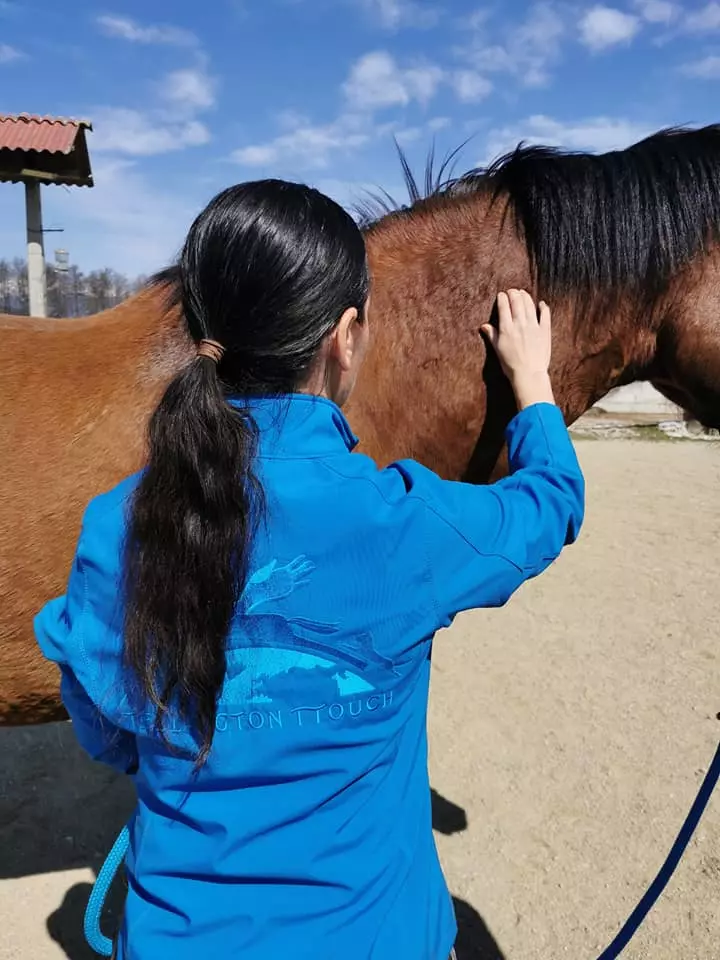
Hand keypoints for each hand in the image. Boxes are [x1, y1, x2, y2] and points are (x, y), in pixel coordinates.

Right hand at [481, 289, 554, 408]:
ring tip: (523, 293)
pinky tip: (541, 303)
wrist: (529, 375)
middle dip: (513, 293)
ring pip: (530, 305)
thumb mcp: (497, 350)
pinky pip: (545, 315)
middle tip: (512, 291)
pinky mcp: (544, 331)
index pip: (504, 306)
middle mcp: (520, 324)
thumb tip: (484, 326)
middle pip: (517, 302)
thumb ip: (492, 335)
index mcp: (507, 328)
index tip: (501, 295)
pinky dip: (543, 307)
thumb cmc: (510, 365)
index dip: (502, 298)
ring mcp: (533, 326)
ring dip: (526, 297)